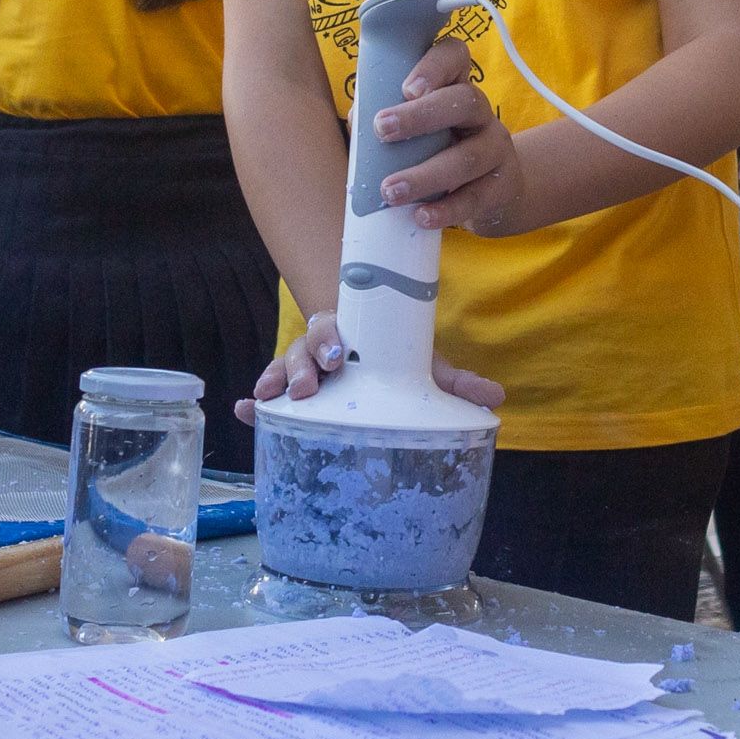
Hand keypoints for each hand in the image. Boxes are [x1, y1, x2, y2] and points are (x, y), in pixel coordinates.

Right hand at [235, 309, 503, 423]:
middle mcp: (320, 350)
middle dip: (301, 365)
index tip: (336, 357)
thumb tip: (494, 397)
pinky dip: (254, 405)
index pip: (333, 327)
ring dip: (275, 381)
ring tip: (272, 398)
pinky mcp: (290, 398)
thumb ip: (455, 382)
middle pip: (302, 348)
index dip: (330, 339)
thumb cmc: (397, 368)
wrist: (376, 364)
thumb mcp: (424, 371)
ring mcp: (302, 372)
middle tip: (311, 385)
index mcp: (349, 335)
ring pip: (281, 368)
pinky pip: (265, 398)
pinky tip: (245, 411)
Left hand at [369, 36, 525, 233]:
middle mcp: (480, 111)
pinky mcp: (502, 186)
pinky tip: (421, 216)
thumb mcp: (417, 127)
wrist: (491, 188)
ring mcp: (496, 148)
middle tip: (382, 130)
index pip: (454, 56)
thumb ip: (387, 117)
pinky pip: (476, 197)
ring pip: (468, 156)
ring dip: (425, 174)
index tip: (406, 89)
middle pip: (465, 101)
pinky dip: (447, 209)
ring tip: (390, 190)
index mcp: (455, 85)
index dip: (433, 66)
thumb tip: (356, 122)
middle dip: (421, 116)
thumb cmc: (437, 147)